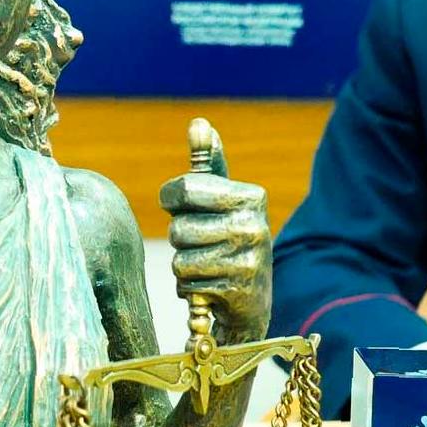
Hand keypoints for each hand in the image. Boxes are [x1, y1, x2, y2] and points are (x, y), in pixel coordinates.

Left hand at [159, 124, 270, 344]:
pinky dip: (189, 288)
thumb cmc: (226, 240)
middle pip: (178, 228)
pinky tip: (210, 286)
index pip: (184, 189)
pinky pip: (187, 283)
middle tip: (201, 245)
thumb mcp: (221, 199)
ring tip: (206, 266)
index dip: (171, 200)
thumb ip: (208, 163)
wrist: (249, 303)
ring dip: (184, 266)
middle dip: (180, 239)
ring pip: (179, 258)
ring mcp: (249, 259)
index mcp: (250, 196)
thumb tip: (199, 123)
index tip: (182, 207)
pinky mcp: (238, 290)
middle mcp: (255, 225)